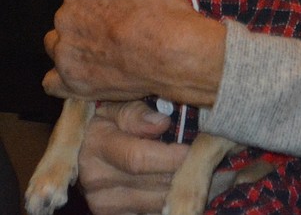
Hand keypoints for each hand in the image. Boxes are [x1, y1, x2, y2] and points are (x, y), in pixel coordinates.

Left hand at [44, 0, 225, 104]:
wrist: (173, 51)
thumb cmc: (160, 6)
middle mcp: (64, 16)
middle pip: (72, 12)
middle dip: (91, 15)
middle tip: (122, 21)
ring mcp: (64, 51)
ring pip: (59, 42)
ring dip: (75, 43)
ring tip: (107, 46)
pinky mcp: (69, 81)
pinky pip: (52, 80)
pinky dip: (66, 75)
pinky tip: (88, 69)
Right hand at [77, 100, 188, 214]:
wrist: (83, 150)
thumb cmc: (109, 122)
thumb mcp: (118, 107)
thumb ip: (138, 114)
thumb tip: (162, 124)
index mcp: (98, 145)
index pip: (139, 158)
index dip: (171, 157)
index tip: (194, 150)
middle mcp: (97, 179)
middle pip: (152, 184)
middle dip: (183, 172)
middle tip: (205, 160)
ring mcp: (103, 203)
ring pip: (156, 203)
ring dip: (179, 189)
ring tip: (196, 171)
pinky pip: (150, 213)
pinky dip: (168, 201)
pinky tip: (179, 186)